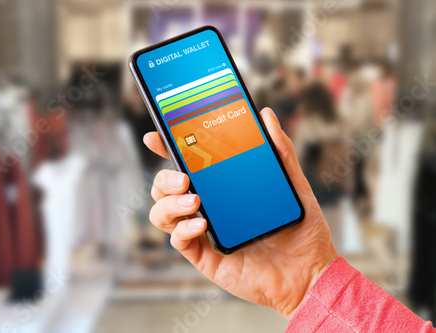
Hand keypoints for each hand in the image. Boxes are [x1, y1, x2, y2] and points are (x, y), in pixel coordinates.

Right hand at [143, 108, 337, 318]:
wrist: (309, 272)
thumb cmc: (300, 229)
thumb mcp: (293, 185)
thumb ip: (280, 151)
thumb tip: (266, 116)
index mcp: (220, 187)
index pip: (185, 164)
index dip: (166, 149)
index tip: (155, 137)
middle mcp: (205, 206)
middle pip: (164, 186)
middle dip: (164, 177)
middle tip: (184, 177)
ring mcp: (201, 230)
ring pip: (161, 212)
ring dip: (169, 203)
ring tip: (194, 201)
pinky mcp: (203, 255)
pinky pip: (178, 239)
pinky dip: (183, 229)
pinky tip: (201, 224)